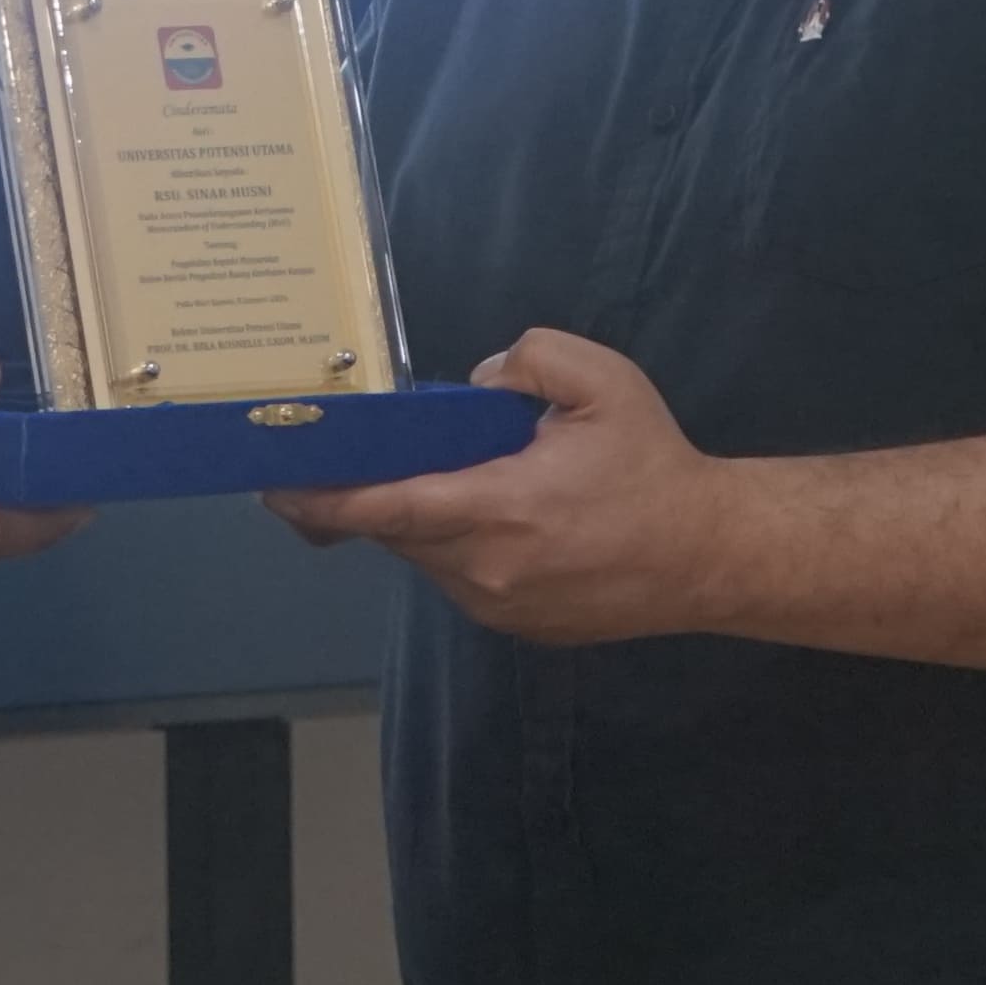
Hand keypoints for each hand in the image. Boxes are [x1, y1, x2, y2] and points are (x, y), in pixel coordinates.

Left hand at [266, 329, 734, 645]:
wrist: (710, 556)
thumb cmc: (654, 467)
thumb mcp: (602, 382)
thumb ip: (527, 357)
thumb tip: (472, 385)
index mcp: (500, 508)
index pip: (386, 508)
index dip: (323, 498)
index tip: (275, 485)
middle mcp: (487, 569)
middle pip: (395, 529)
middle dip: (369, 494)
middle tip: (351, 455)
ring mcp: (498, 607)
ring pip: (425, 555)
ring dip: (421, 517)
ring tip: (454, 475)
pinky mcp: (514, 627)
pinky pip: (459, 578)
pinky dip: (456, 545)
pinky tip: (490, 514)